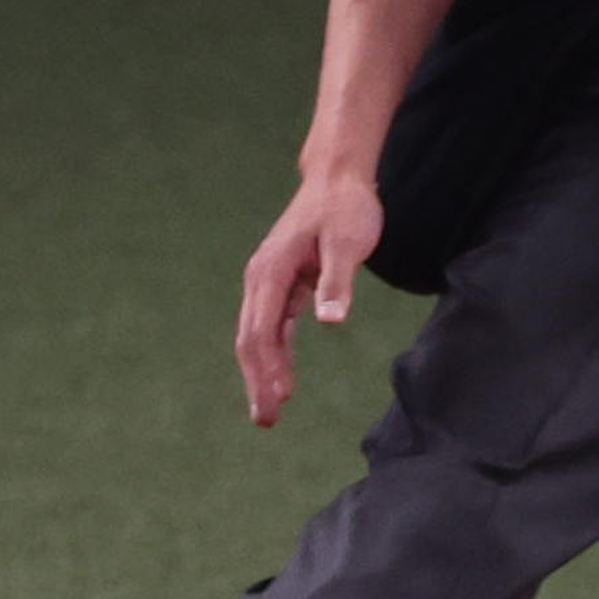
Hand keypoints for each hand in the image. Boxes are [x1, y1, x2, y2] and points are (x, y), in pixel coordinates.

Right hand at [233, 164, 384, 426]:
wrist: (337, 178)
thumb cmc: (344, 208)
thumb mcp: (347, 242)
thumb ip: (337, 282)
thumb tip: (330, 321)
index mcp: (271, 271)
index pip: (260, 330)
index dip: (266, 369)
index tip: (275, 402)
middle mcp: (261, 279)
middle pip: (251, 339)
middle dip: (256, 380)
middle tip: (266, 420)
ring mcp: (269, 282)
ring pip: (258, 336)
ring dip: (263, 373)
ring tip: (271, 411)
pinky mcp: (283, 284)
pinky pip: (273, 327)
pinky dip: (276, 354)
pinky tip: (284, 379)